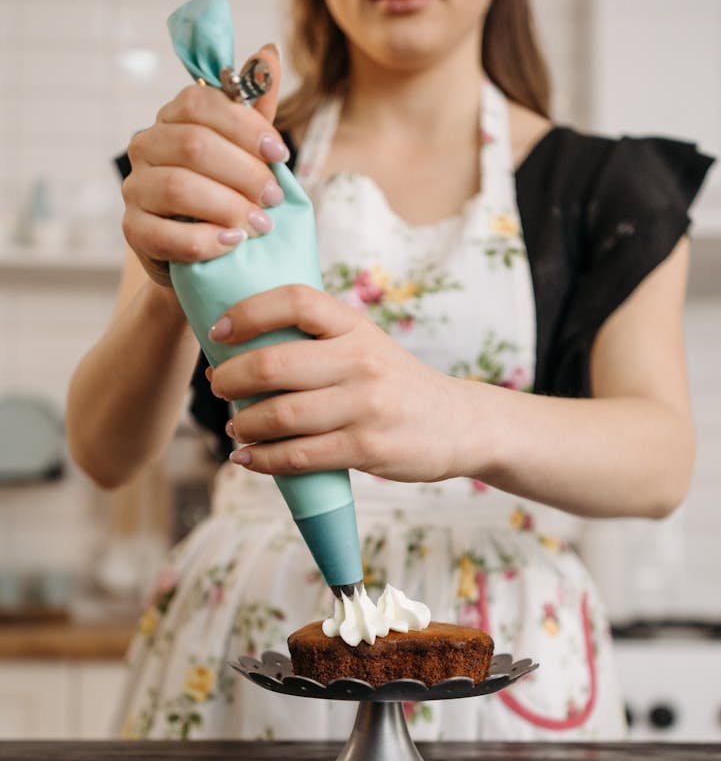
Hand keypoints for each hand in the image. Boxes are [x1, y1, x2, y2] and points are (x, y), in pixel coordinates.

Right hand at [121, 44, 288, 283]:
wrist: (202, 258)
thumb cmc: (226, 198)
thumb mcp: (245, 153)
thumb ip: (254, 109)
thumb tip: (269, 52)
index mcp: (172, 119)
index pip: (201, 104)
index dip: (245, 126)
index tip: (280, 154)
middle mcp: (146, 147)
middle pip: (193, 145)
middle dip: (243, 172)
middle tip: (275, 197)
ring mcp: (135, 188)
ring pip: (179, 187)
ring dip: (228, 206)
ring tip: (260, 224)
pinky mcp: (133, 231)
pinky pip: (165, 234)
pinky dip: (204, 240)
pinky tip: (232, 243)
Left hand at [208, 285, 471, 482]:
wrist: (460, 425)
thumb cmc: (396, 386)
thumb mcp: (367, 347)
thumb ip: (318, 342)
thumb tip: (241, 352)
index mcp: (356, 327)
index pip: (295, 301)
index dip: (248, 312)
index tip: (219, 332)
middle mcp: (361, 360)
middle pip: (274, 364)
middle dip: (231, 379)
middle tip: (219, 388)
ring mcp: (365, 405)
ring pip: (281, 415)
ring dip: (244, 425)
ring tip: (235, 429)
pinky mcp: (366, 447)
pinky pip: (299, 455)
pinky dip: (264, 459)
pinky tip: (249, 459)